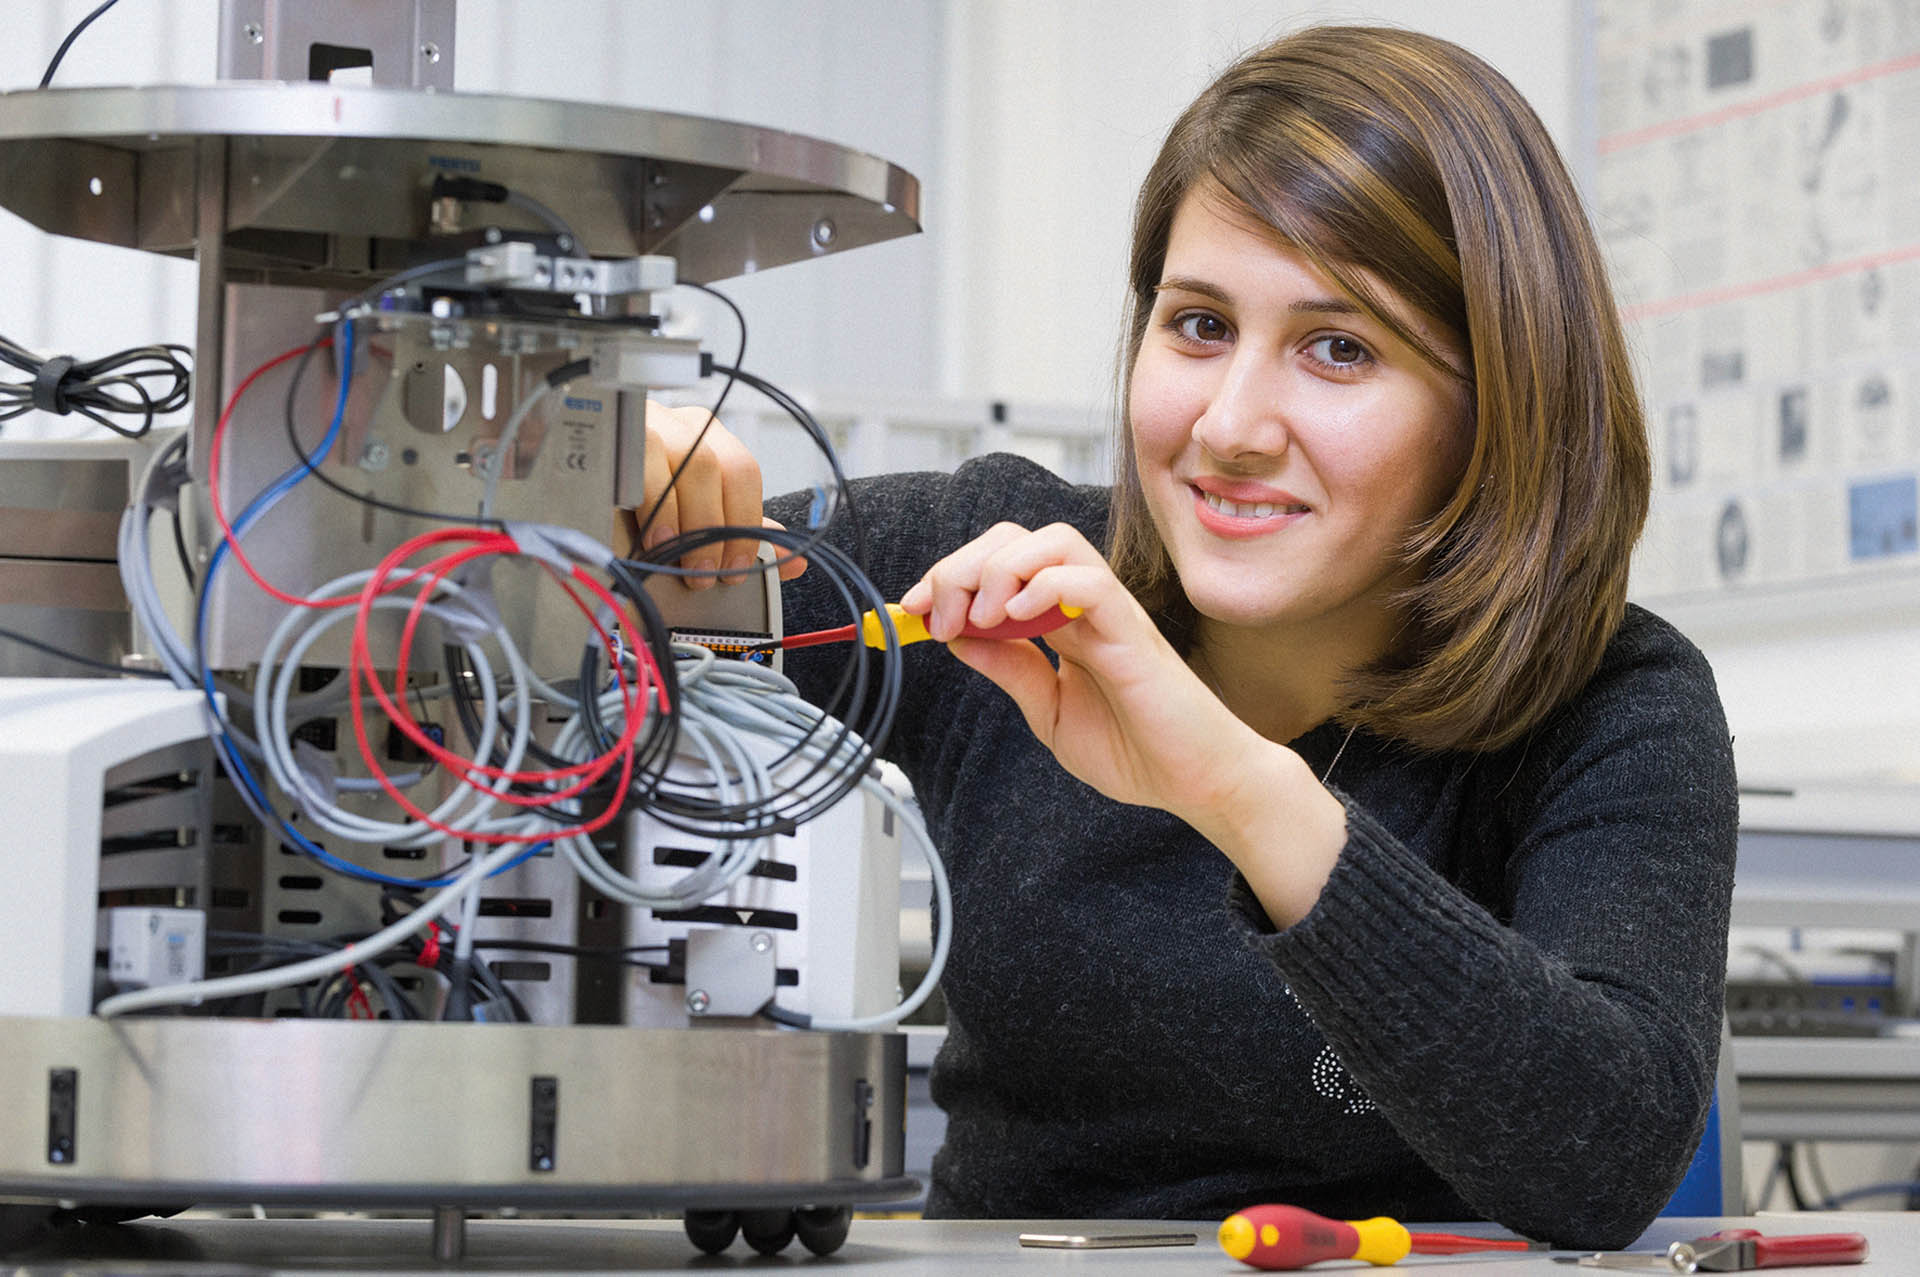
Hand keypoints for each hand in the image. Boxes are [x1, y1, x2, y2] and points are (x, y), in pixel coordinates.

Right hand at [622, 401, 806, 588]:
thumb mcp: (690, 515)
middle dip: (716, 528)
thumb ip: (736, 532)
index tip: (736, 567)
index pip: (744, 472)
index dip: (746, 524)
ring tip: (675, 553)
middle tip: (704, 571)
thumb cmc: (635, 500)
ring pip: (687, 460)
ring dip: (686, 519)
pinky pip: (640, 459)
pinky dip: (652, 502)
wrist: (566, 477)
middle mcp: (680, 423)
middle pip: (717, 466)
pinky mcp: (611, 430)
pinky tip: (649, 531)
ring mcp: (645, 421)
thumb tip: (793, 560)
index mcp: (707, 438)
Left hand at [898, 522, 1344, 921]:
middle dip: (959, 566)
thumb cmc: (1139, 751)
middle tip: (934, 614)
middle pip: (1014, 538)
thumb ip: (1009, 671)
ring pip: (1050, 541)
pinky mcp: (1131, 631)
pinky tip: (1017, 621)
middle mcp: (1081, 605)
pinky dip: (1045, 586)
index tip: (911, 611)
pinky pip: (1089, 580)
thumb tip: (957, 638)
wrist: (1195, 782)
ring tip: (979, 618)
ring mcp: (1108, 612)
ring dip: (998, 570)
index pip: (997, 564)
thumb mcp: (1048, 712)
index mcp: (1059, 621)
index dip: (947, 576)